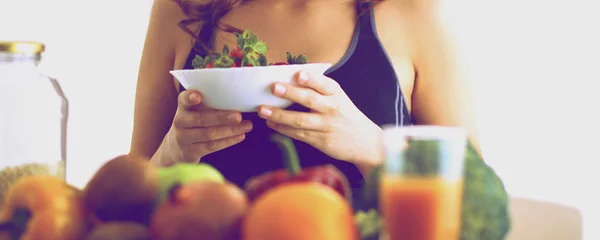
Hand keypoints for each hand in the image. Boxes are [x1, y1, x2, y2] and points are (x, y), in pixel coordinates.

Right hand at [163, 90, 252, 164]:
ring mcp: (183, 138)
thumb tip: (237, 95)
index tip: (197, 96)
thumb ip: (209, 102)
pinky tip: (240, 135)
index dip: (189, 97)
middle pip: (201, 119)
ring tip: (247, 126)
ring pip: (208, 134)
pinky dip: (228, 141)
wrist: (177, 148)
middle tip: (238, 116)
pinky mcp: (190, 151)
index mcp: (183, 107)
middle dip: (221, 117)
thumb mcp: (196, 110)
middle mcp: (180, 121)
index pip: (183, 100)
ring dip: (230, 130)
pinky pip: (211, 146)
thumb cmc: (194, 122)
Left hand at [257, 71, 382, 165]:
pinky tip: (272, 123)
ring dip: (279, 115)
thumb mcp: (340, 99)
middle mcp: (332, 109)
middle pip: (309, 100)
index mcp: (337, 94)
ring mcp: (326, 126)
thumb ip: (321, 91)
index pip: (323, 84)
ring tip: (263, 110)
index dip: (310, 78)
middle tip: (274, 87)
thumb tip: (291, 80)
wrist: (366, 142)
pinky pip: (299, 134)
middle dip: (290, 93)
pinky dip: (283, 129)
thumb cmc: (347, 117)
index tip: (297, 74)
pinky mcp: (321, 141)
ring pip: (300, 120)